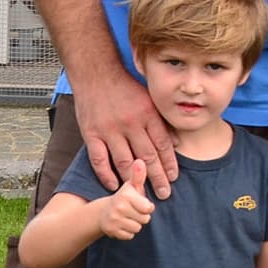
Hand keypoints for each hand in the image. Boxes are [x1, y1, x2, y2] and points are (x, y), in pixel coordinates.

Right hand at [76, 70, 177, 197]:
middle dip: (157, 177)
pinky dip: (106, 175)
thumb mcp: (150, 100)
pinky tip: (114, 185)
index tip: (174, 178)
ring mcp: (109, 130)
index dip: (169, 164)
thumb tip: (176, 143)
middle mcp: (130, 123)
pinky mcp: (91, 133)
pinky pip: (99, 159)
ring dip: (134, 180)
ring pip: (124, 161)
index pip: (163, 144)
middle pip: (147, 156)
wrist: (96, 73)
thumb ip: (162, 121)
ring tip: (142, 194)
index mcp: (147, 114)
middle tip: (165, 194)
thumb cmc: (125, 86)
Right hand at [98, 159, 154, 239]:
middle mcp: (118, 208)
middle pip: (145, 219)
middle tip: (132, 211)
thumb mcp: (132, 186)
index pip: (148, 208)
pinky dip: (127, 232)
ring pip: (137, 228)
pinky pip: (129, 236)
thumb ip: (138, 175)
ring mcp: (113, 220)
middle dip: (141, 216)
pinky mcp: (110, 232)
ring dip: (135, 224)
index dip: (147, 207)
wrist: (103, 212)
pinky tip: (122, 224)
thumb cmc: (124, 198)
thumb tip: (140, 161)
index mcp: (126, 196)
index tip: (140, 204)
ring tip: (127, 217)